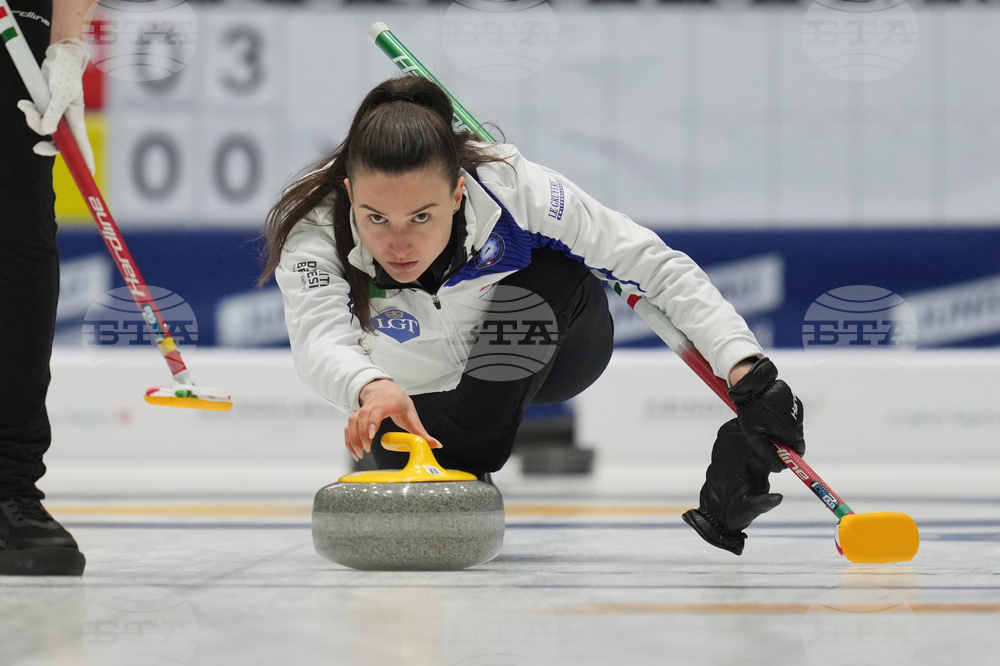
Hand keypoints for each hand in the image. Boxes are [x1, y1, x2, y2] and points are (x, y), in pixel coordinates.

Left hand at [17, 38, 94, 174]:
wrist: (58, 55)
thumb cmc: (66, 73)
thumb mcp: (59, 94)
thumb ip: (53, 114)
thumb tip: (47, 133)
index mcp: (77, 119)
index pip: (83, 145)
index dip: (86, 160)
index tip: (90, 174)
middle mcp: (68, 119)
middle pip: (59, 142)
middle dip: (46, 145)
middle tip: (36, 148)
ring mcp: (56, 113)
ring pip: (43, 128)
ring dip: (31, 120)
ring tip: (24, 106)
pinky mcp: (46, 106)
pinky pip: (36, 117)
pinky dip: (28, 112)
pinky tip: (24, 104)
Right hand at [345, 379, 440, 461]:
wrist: (383, 389)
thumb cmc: (397, 401)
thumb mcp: (411, 414)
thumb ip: (421, 432)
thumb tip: (436, 445)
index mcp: (387, 403)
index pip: (377, 411)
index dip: (372, 422)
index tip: (372, 435)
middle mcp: (372, 405)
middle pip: (362, 418)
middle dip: (362, 435)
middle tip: (367, 450)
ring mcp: (362, 410)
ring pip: (352, 422)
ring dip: (353, 438)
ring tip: (360, 454)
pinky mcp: (356, 417)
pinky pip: (348, 427)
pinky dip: (348, 440)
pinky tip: (354, 451)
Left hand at [727, 357, 804, 472]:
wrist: (752, 385)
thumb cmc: (752, 410)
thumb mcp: (755, 436)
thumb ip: (767, 454)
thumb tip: (779, 468)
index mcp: (791, 431)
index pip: (799, 450)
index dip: (790, 456)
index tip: (780, 457)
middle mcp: (798, 420)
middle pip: (795, 439)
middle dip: (784, 442)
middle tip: (768, 440)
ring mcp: (797, 408)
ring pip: (792, 426)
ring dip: (782, 429)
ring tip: (765, 423)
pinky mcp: (793, 400)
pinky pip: (790, 414)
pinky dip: (781, 417)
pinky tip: (768, 412)